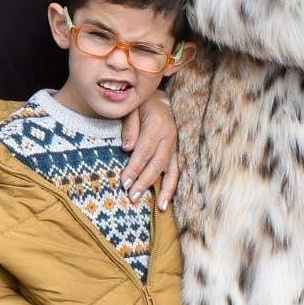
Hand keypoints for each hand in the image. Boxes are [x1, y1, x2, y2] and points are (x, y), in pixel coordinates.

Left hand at [122, 89, 179, 209]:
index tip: (124, 183)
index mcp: (157, 125)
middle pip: (157, 164)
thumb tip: (127, 148)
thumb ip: (129, 127)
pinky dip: (173, 185)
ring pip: (172, 170)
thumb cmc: (141, 104)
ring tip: (160, 207)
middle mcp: (169, 136)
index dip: (134, 168)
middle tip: (133, 197)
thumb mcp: (131, 108)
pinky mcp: (178, 150)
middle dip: (145, 182)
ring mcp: (176, 144)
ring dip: (165, 189)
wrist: (159, 97)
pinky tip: (168, 199)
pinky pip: (178, 170)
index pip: (143, 151)